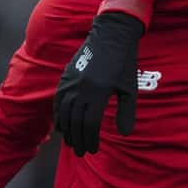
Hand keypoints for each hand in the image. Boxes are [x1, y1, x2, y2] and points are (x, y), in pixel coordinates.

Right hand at [54, 11, 143, 155]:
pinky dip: (58, 115)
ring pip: (64, 112)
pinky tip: (61, 125)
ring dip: (67, 130)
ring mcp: (71, 81)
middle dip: (78, 139)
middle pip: (75, 121)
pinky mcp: (66, 76)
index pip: (90, 124)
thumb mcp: (129, 88)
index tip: (93, 150)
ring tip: (72, 142)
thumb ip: (126, 111)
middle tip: (81, 152)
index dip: (90, 139)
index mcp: (98, 91)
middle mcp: (82, 88)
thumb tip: (125, 134)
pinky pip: (58, 100)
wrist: (112, 35)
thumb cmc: (124, 63)